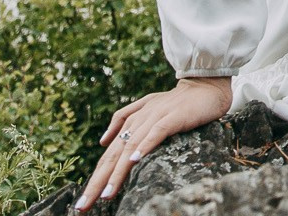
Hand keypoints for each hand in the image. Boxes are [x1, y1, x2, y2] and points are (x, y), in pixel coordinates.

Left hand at [76, 76, 229, 209]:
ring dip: (118, 172)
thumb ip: (124, 119)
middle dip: (98, 181)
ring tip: (107, 193)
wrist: (205, 85)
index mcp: (132, 121)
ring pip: (131, 146)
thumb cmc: (178, 102)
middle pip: (114, 154)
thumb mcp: (147, 111)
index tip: (83, 203)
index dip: (95, 178)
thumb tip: (103, 141)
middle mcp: (139, 119)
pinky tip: (134, 161)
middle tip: (84, 205)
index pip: (109, 155)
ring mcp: (155, 117)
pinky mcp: (173, 116)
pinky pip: (156, 132)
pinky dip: (145, 146)